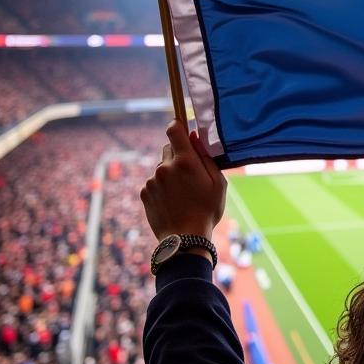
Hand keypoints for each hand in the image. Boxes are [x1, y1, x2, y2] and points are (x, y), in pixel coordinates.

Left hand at [141, 121, 226, 241]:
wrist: (184, 239)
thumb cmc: (207, 210)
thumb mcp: (218, 183)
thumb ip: (207, 157)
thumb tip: (196, 138)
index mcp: (185, 161)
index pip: (174, 129)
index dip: (177, 124)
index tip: (181, 126)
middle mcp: (165, 167)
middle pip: (169, 148)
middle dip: (179, 155)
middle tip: (190, 173)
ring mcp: (152, 180)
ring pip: (162, 167)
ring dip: (171, 174)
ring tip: (182, 194)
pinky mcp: (144, 192)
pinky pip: (154, 182)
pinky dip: (162, 187)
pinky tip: (173, 201)